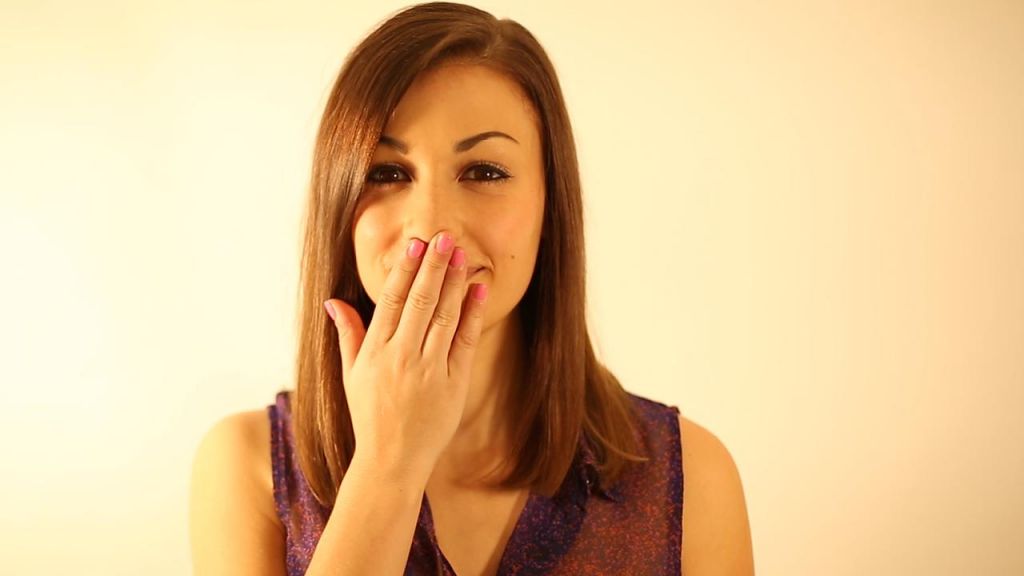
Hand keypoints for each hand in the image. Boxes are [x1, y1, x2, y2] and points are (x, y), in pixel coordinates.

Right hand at [324, 230, 488, 480]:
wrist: (393, 460)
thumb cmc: (370, 416)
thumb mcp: (351, 375)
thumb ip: (348, 334)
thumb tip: (333, 301)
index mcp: (375, 352)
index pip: (392, 301)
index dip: (404, 270)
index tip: (415, 245)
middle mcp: (402, 357)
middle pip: (420, 301)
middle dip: (433, 266)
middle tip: (444, 237)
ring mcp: (430, 370)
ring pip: (443, 316)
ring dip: (453, 282)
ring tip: (461, 254)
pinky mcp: (454, 383)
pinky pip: (464, 341)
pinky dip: (472, 313)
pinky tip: (478, 289)